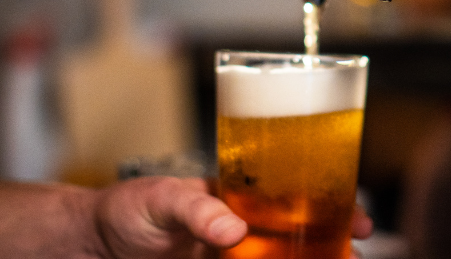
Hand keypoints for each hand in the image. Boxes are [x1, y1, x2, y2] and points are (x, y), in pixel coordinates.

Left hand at [89, 176, 373, 258]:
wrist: (89, 247)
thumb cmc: (126, 210)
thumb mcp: (159, 199)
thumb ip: (195, 209)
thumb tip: (232, 228)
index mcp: (243, 198)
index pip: (300, 198)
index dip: (337, 209)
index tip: (361, 224)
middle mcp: (247, 232)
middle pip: (304, 239)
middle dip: (334, 248)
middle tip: (352, 257)